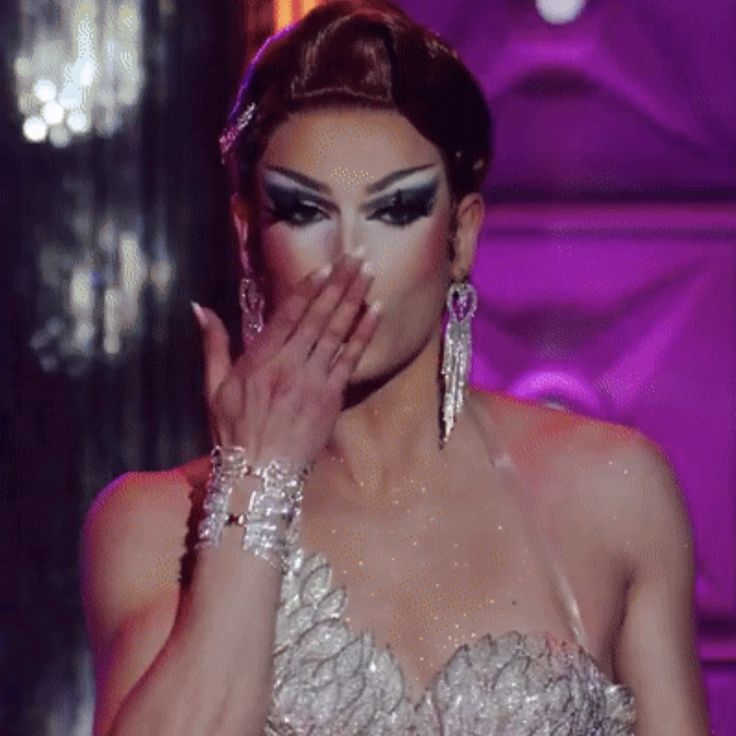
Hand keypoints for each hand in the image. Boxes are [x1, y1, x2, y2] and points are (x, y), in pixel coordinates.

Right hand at [192, 254, 380, 467]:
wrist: (259, 472)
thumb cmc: (232, 431)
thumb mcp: (213, 387)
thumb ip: (213, 344)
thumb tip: (199, 307)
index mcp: (260, 358)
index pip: (288, 314)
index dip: (309, 287)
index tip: (326, 265)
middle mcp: (289, 363)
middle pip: (319, 315)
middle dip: (339, 282)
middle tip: (356, 255)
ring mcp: (313, 379)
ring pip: (337, 331)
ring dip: (354, 300)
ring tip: (369, 273)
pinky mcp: (331, 397)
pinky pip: (351, 359)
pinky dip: (363, 334)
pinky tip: (375, 312)